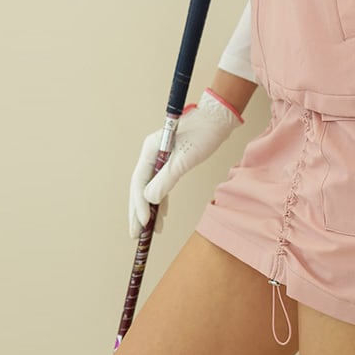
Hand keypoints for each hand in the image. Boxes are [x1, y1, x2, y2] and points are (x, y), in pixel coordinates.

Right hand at [127, 88, 243, 237]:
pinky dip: (161, 200)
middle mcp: (151, 153)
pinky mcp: (171, 161)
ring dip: (149, 209)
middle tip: (135, 235)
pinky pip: (161, 184)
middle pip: (140, 187)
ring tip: (148, 231)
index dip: (139, 204)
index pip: (139, 182)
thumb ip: (166, 178)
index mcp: (149, 149)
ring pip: (150, 187)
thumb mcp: (185, 158)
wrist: (219, 119)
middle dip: (137, 212)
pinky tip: (162, 215)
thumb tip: (149, 199)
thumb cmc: (203, 133)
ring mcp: (160, 157)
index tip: (144, 223)